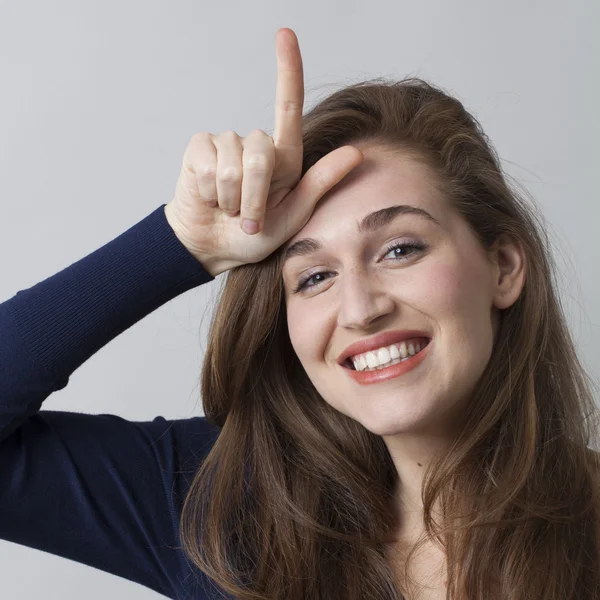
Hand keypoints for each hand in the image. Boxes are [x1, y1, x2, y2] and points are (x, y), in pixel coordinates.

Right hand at [164, 27, 363, 276]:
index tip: (285, 34)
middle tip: (249, 219)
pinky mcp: (199, 148)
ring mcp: (225, 142)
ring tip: (228, 209)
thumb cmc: (253, 236)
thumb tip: (357, 153)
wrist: (213, 247)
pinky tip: (209, 198)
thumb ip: (320, 185)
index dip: (287, 69)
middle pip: (260, 152)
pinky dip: (210, 192)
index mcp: (282, 158)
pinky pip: (208, 165)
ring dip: (231, 199)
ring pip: (234, 163)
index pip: (287, 106)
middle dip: (255, 196)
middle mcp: (255, 144)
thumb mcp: (292, 216)